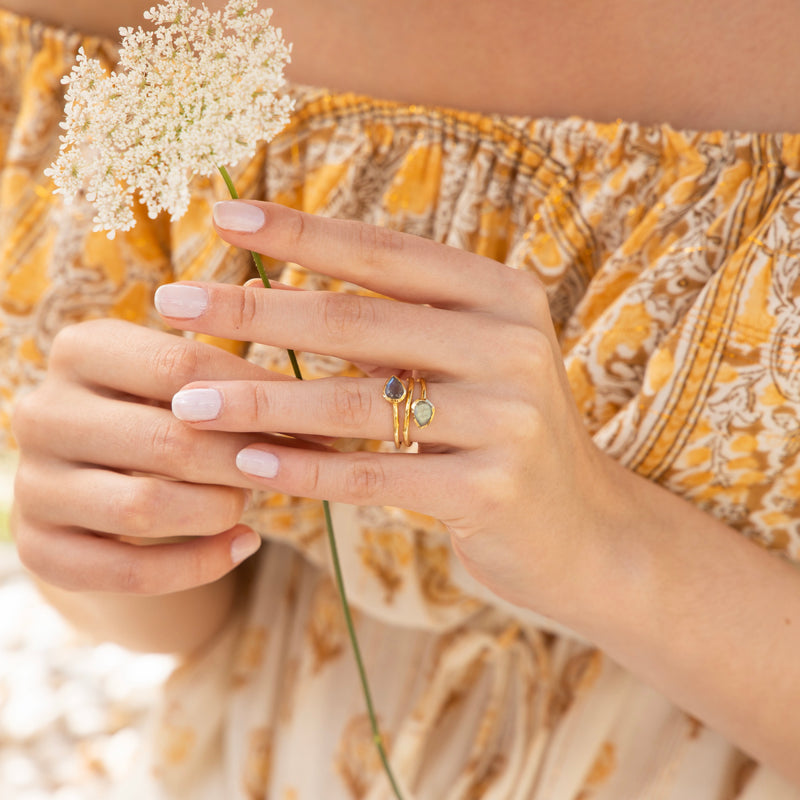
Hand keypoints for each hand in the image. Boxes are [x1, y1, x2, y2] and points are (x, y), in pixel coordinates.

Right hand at [11, 320, 272, 595]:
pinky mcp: (41, 548)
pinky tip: (245, 544)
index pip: (181, 364)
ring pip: (147, 507)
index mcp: (81, 350)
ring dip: (219, 509)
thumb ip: (228, 368)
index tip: (314, 413)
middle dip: (244, 458)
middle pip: (168, 440)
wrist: (96, 482)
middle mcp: (44, 412)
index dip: (257, 392)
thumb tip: (298, 377)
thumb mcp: (179, 378)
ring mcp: (34, 484)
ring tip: (249, 500)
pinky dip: (201, 564)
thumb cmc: (156, 412)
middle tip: (291, 466)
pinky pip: (131, 571)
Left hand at [155, 200, 634, 619]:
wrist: (580, 527)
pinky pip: (375, 473)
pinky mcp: (492, 489)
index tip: (222, 215)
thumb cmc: (502, 432)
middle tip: (172, 303)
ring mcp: (507, 416)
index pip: (384, 250)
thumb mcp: (468, 360)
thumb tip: (279, 293)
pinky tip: (249, 465)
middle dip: (255, 309)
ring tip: (188, 401)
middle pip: (357, 319)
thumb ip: (399, 324)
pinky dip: (306, 468)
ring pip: (357, 401)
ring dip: (262, 399)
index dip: (300, 231)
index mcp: (501, 293)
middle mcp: (510, 342)